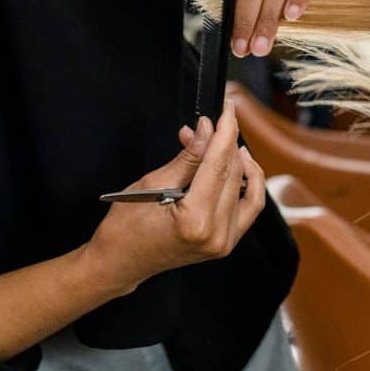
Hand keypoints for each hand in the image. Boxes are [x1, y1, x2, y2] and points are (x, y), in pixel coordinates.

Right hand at [83, 105, 265, 293]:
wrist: (120, 262)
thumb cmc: (125, 228)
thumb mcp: (152, 184)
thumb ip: (187, 157)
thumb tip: (206, 131)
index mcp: (196, 221)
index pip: (219, 165)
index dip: (225, 132)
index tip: (227, 109)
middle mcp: (216, 235)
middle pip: (234, 175)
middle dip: (226, 142)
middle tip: (212, 122)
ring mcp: (224, 243)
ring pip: (247, 190)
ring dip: (238, 161)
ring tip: (224, 141)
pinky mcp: (225, 243)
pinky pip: (248, 208)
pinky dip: (246, 184)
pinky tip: (238, 165)